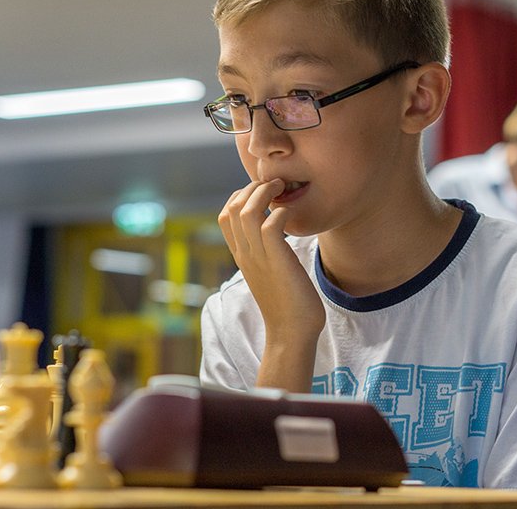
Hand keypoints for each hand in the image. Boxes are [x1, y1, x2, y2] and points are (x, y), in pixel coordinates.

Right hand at [219, 179, 324, 390]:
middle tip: (275, 183)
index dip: (240, 195)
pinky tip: (292, 215)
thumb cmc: (287, 303)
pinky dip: (281, 212)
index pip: (225, 215)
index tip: (261, 192)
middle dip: (252, 187)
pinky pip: (271, 224)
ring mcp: (258, 257)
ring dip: (265, 192)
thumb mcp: (269, 272)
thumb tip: (276, 234)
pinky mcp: (277, 261)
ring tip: (283, 188)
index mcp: (240, 255)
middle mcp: (244, 253)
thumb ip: (266, 253)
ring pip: (247, 210)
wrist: (292, 332)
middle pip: (232, 207)